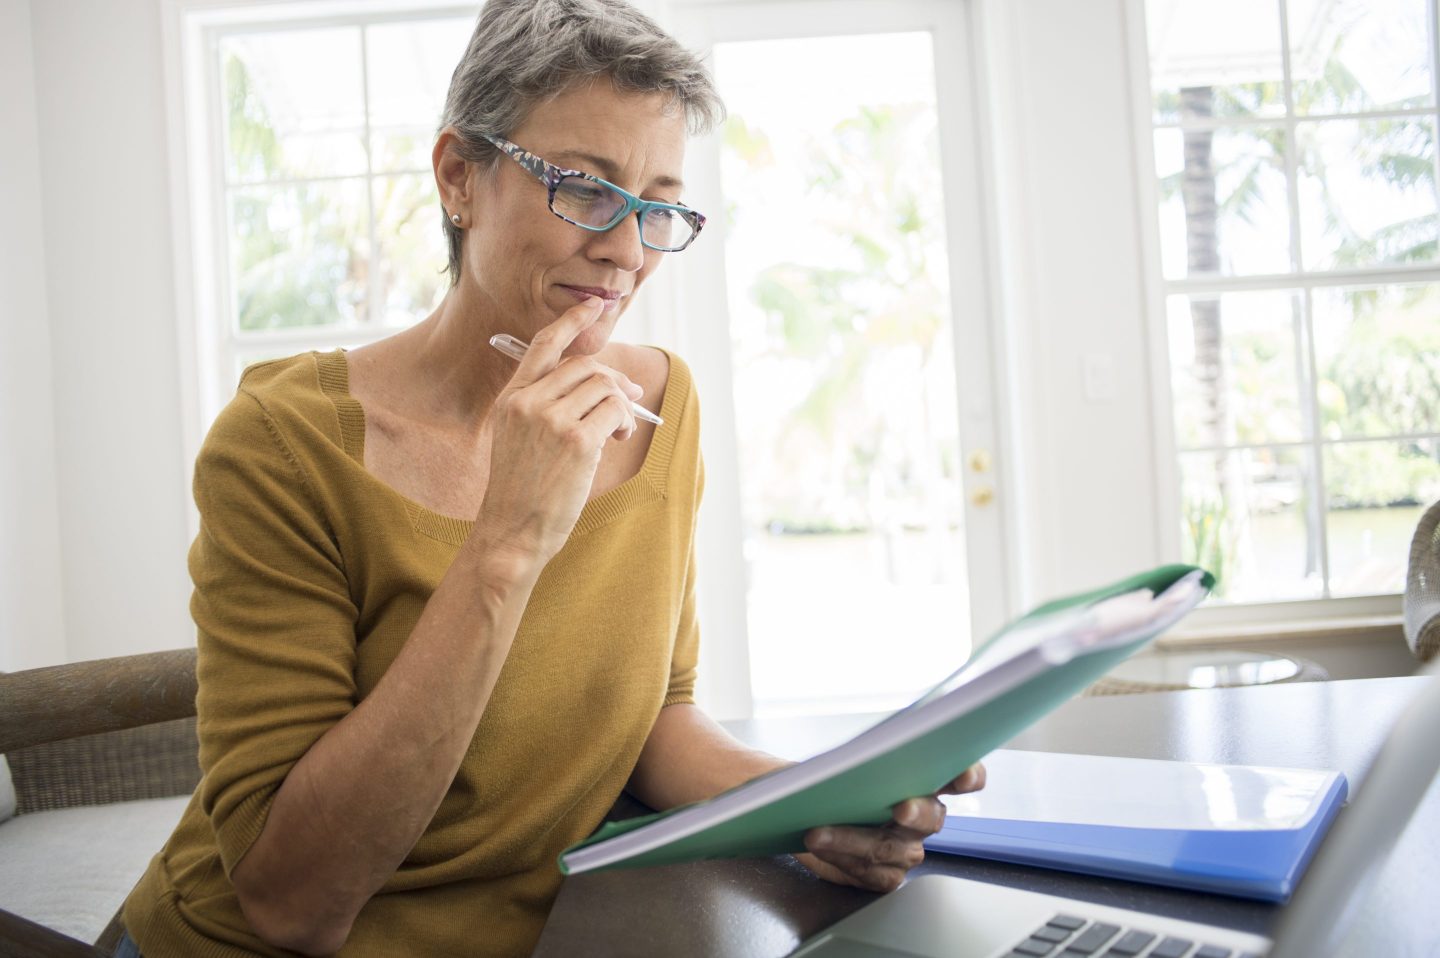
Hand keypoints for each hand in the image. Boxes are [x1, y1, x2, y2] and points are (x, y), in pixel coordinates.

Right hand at [472, 298, 644, 565]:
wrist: (511, 531)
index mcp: (511, 399)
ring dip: (622, 406)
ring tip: (618, 431)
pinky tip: (618, 438)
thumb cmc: (521, 492)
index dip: (571, 322)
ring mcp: (551, 420)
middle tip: (630, 400)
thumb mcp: (519, 439)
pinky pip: (615, 411)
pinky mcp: (577, 440)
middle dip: (614, 380)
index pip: (542, 346)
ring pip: (604, 387)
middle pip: (585, 366)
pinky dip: (625, 421)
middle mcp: (527, 403)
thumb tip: (606, 384)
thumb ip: (547, 407)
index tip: (594, 306)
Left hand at [796, 763, 985, 891]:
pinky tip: (819, 844)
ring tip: (819, 831)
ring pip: (892, 848)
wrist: (805, 813)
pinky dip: (840, 856)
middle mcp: (922, 817)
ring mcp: (906, 849)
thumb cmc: (830, 781)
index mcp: (921, 780)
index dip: (967, 776)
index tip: (965, 778)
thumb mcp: (837, 760)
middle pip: (931, 817)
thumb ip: (852, 757)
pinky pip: (871, 872)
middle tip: (901, 809)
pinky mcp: (885, 875)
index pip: (956, 776)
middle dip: (917, 812)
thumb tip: (845, 757)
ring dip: (852, 838)